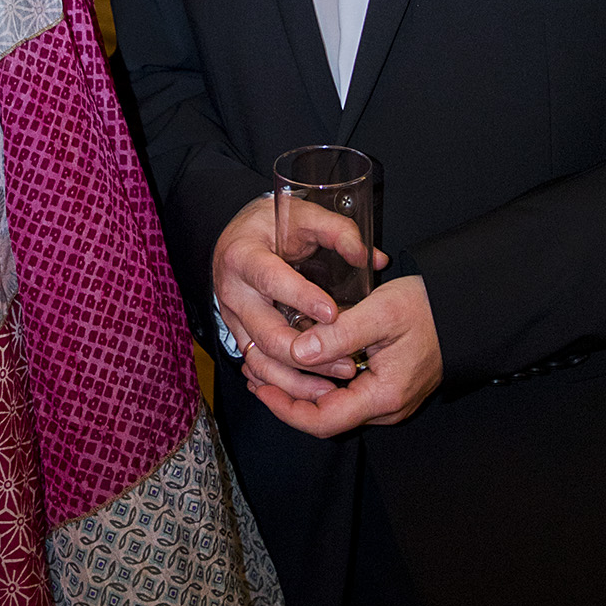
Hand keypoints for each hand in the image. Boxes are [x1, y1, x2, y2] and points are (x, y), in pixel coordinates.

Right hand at [213, 195, 388, 404]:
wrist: (238, 236)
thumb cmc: (271, 224)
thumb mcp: (302, 214)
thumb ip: (338, 231)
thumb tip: (371, 258)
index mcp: (244, 257)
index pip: (271, 281)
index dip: (302, 298)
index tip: (333, 314)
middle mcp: (234, 293)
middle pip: (267, 334)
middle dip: (307, 354)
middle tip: (346, 363)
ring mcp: (234, 319)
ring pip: (260, 360)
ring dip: (296, 380)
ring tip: (333, 387)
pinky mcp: (241, 335)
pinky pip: (259, 366)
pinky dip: (283, 382)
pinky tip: (311, 390)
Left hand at [245, 274, 443, 436]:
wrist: (466, 308)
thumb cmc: (429, 306)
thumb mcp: (381, 312)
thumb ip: (339, 334)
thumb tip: (297, 353)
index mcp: (384, 396)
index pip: (323, 421)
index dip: (285, 408)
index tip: (259, 387)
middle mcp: (386, 407)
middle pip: (324, 417)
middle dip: (286, 396)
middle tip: (253, 370)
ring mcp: (388, 400)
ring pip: (333, 406)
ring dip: (299, 388)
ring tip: (267, 364)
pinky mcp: (388, 387)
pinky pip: (346, 394)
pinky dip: (318, 381)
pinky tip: (301, 359)